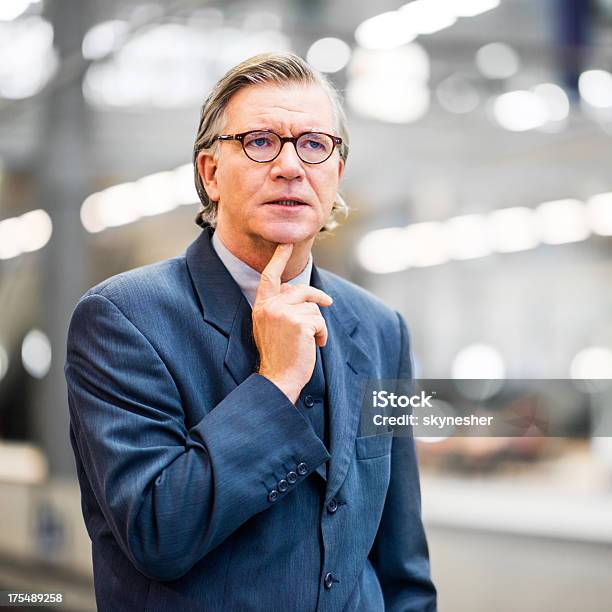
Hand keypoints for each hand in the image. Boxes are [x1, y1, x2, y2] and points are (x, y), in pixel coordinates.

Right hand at [252, 243, 332, 403]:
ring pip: (313, 307)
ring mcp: (284, 314)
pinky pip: (320, 321)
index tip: (286, 244)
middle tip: (329, 301)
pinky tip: (315, 346)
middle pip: (300, 290)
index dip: (278, 259)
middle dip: (317, 296)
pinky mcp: (300, 323)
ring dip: (318, 324)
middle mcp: (270, 307)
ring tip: (310, 341)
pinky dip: (322, 334)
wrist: (278, 378)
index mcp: (261, 306)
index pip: (269, 277)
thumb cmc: (278, 355)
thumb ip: (279, 307)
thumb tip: (296, 290)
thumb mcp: (270, 327)